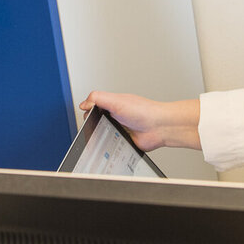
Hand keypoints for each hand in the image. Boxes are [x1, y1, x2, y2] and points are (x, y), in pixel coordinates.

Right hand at [80, 91, 200, 151]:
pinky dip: (109, 145)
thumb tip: (84, 104)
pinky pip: (110, 145)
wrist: (159, 128)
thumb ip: (98, 98)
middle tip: (99, 126)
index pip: (93, 107)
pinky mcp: (122, 141)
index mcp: (112, 104)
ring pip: (101, 134)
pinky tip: (112, 142)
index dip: (88, 112)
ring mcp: (118, 129)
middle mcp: (115, 116)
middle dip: (93, 125)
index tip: (88, 116)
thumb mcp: (116, 100)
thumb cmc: (144, 111)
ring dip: (101, 136)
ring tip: (106, 134)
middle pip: (95, 122)